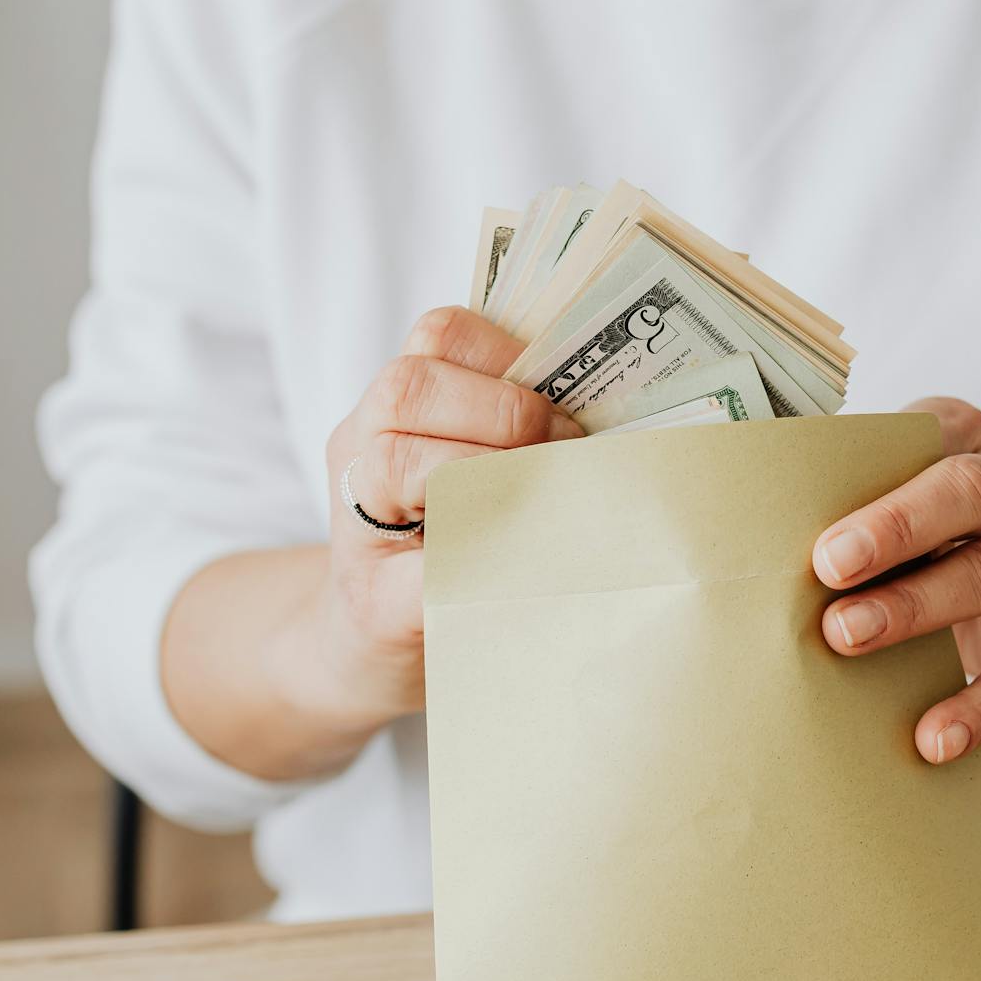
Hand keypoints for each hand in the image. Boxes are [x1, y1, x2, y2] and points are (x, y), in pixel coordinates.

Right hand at [296, 306, 579, 724]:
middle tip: (561, 447)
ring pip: (395, 460)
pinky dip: (481, 558)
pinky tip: (524, 561)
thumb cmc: (445, 546)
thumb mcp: (469, 468)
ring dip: (484, 471)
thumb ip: (515, 430)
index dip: (508, 353)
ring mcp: (356, 524)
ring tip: (538, 496)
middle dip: (503, 411)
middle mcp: (358, 448)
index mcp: (392, 406)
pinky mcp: (375, 601)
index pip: (439, 335)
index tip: (565, 396)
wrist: (373, 645)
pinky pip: (423, 567)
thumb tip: (624, 414)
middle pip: (409, 386)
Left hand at [812, 399, 980, 764]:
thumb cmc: (920, 535)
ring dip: (916, 607)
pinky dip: (979, 708)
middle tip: (828, 566)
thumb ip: (836, 495)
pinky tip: (933, 738)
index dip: (877, 473)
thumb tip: (737, 526)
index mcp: (963, 438)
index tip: (822, 524)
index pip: (930, 435)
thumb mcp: (890, 495)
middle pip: (966, 494)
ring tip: (847, 636)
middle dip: (896, 529)